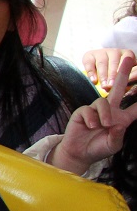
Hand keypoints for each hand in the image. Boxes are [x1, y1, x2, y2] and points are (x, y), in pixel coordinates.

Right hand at [56, 53, 136, 175]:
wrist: (79, 153)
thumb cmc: (98, 148)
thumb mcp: (113, 145)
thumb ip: (118, 136)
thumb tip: (117, 124)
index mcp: (122, 118)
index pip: (136, 106)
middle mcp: (110, 110)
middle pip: (118, 89)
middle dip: (123, 74)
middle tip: (128, 58)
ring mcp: (96, 110)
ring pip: (103, 102)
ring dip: (105, 114)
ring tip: (103, 126)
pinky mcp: (83, 111)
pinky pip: (89, 110)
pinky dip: (91, 119)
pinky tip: (89, 126)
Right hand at [85, 48, 136, 92]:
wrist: (100, 67)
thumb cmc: (117, 73)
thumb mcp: (126, 74)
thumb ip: (129, 76)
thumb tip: (128, 80)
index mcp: (127, 55)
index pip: (129, 62)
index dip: (126, 72)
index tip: (125, 81)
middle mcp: (115, 51)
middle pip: (114, 63)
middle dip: (113, 76)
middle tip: (111, 86)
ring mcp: (102, 52)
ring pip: (102, 63)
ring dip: (103, 76)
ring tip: (104, 86)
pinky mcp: (90, 55)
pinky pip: (89, 63)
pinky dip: (91, 73)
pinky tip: (93, 80)